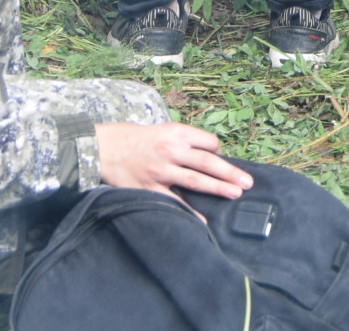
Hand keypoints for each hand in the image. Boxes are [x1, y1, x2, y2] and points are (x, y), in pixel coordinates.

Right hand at [94, 122, 251, 199]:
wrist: (101, 148)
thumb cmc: (131, 137)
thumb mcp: (160, 129)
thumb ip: (181, 140)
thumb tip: (205, 153)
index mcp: (175, 132)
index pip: (208, 142)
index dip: (218, 152)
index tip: (222, 161)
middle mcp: (170, 150)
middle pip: (208, 162)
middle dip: (230, 172)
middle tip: (248, 183)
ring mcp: (160, 170)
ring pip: (195, 180)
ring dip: (218, 188)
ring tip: (235, 193)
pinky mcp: (149, 188)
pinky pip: (174, 201)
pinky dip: (190, 211)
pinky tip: (203, 220)